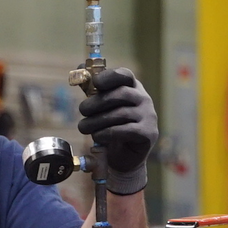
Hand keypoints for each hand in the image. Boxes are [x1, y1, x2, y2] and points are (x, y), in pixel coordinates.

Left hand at [76, 68, 155, 194]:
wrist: (124, 157)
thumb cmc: (111, 127)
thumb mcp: (101, 107)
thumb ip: (92, 90)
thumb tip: (79, 70)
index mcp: (133, 88)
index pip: (125, 75)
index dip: (109, 76)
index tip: (95, 82)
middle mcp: (144, 99)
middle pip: (121, 94)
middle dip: (97, 102)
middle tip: (82, 110)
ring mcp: (149, 116)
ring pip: (121, 114)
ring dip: (97, 120)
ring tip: (83, 127)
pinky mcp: (148, 133)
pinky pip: (125, 130)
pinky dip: (107, 133)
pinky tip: (97, 137)